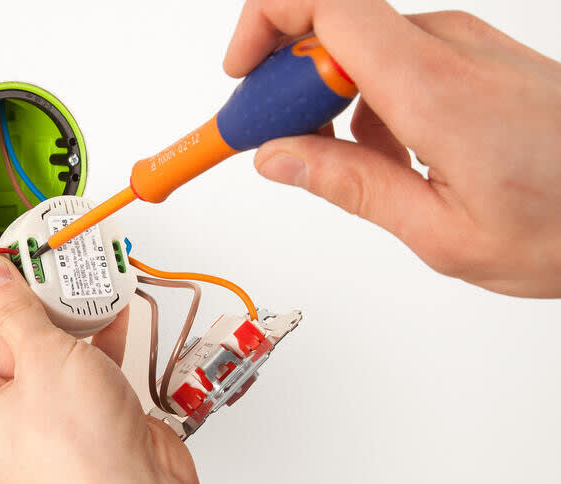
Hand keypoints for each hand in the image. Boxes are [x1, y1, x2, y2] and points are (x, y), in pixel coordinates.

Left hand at [0, 256, 207, 483]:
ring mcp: (49, 414)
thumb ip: (16, 311)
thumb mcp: (41, 361)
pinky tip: (111, 307)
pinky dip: (100, 336)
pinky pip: (86, 364)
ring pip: (54, 348)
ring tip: (81, 275)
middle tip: (48, 258)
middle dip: (35, 295)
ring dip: (71, 312)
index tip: (5, 251)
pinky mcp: (88, 414)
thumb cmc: (82, 457)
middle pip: (13, 336)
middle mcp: (5, 416)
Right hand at [225, 0, 560, 296]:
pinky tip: (388, 157)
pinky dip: (368, 104)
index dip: (264, 26)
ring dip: (328, 101)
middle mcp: (445, 48)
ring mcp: (463, 48)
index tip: (240, 82)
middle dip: (284, 83)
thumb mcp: (439, 232)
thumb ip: (348, 186)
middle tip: (272, 142)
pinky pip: (396, 63)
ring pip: (360, 50)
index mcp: (430, 86)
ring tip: (338, 165)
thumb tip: (277, 157)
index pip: (323, 4)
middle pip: (331, 29)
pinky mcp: (473, 59)